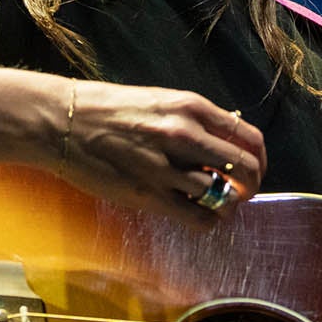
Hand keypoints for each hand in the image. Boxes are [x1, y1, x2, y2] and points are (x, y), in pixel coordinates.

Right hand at [53, 79, 265, 224]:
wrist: (62, 121)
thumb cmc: (108, 109)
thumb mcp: (161, 100)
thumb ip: (195, 120)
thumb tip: (225, 142)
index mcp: (192, 107)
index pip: (249, 138)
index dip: (259, 160)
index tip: (254, 170)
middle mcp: (186, 135)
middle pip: (245, 170)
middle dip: (251, 186)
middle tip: (242, 192)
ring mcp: (167, 167)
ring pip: (223, 198)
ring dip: (226, 205)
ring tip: (215, 204)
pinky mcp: (148, 195)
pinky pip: (197, 218)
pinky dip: (207, 221)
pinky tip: (198, 215)